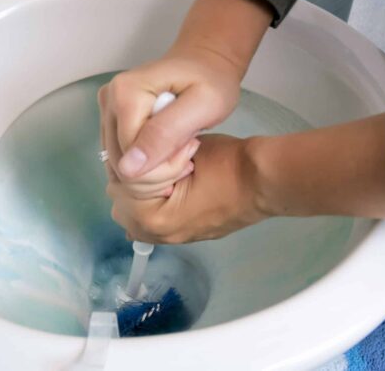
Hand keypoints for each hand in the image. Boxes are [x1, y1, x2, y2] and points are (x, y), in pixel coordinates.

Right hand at [98, 0, 271, 198]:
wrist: (207, 63)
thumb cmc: (212, 81)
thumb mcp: (202, 106)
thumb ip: (166, 134)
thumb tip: (128, 168)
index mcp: (125, 92)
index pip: (130, 156)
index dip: (161, 167)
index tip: (192, 152)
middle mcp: (109, 99)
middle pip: (121, 162)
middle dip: (158, 172)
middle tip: (190, 154)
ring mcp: (107, 109)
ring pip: (120, 165)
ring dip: (154, 171)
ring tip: (183, 152)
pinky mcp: (111, 120)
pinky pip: (122, 159)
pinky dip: (147, 166)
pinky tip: (171, 152)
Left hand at [106, 134, 266, 243]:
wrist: (264, 180)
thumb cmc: (228, 165)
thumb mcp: (181, 151)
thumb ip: (149, 158)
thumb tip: (131, 159)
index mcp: (154, 219)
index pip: (120, 187)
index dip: (134, 161)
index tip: (153, 147)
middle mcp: (160, 235)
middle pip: (122, 203)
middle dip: (132, 178)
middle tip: (152, 156)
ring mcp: (174, 237)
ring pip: (136, 213)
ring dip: (142, 191)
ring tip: (162, 168)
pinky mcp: (187, 232)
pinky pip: (156, 218)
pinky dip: (155, 200)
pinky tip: (169, 181)